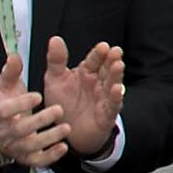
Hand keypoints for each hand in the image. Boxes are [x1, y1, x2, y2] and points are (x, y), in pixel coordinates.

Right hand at [0, 48, 69, 171]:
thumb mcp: (5, 86)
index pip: (6, 110)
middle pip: (21, 130)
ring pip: (31, 146)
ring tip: (67, 127)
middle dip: (40, 121)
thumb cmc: (5, 104)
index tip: (38, 95)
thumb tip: (14, 55)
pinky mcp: (26, 158)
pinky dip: (50, 156)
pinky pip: (38, 161)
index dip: (21, 104)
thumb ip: (11, 71)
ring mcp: (16, 147)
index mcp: (0, 113)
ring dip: (49, 138)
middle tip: (59, 109)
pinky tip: (64, 147)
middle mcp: (6, 132)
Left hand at [44, 37, 125, 156]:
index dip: (99, 53)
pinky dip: (115, 97)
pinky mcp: (106, 115)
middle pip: (107, 69)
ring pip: (112, 84)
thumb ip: (56, 60)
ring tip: (118, 65)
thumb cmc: (62, 104)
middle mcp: (98, 83)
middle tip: (115, 51)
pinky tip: (117, 89)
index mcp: (86, 72)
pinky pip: (112, 105)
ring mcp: (104, 98)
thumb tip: (55, 39)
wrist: (65, 133)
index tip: (103, 46)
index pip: (94, 60)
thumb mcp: (55, 80)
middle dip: (111, 60)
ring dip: (116, 75)